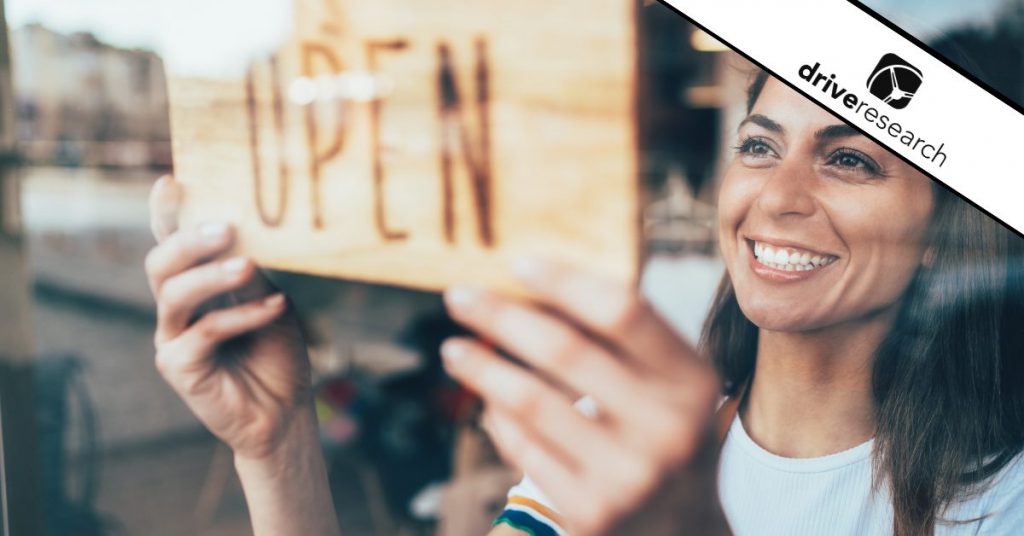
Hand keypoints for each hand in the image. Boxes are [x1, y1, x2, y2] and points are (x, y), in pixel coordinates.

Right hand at [144, 176, 313, 461]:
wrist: (285, 411)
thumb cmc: (276, 351)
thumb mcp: (271, 301)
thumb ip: (252, 273)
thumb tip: (243, 232)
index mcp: (195, 284)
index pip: (173, 242)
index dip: (166, 213)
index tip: (172, 181)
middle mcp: (176, 307)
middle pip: (161, 263)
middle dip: (189, 240)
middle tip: (226, 227)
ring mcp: (172, 337)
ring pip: (174, 294)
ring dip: (212, 276)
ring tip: (247, 265)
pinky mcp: (178, 367)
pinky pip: (204, 332)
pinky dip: (241, 316)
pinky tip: (274, 308)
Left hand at [441, 260, 727, 535]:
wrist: (682, 530)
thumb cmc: (663, 435)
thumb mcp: (670, 386)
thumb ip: (621, 340)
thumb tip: (533, 287)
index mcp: (691, 381)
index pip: (624, 312)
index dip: (565, 282)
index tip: (517, 263)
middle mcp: (668, 428)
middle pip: (565, 350)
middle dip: (501, 317)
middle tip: (458, 296)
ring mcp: (629, 475)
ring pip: (531, 402)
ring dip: (482, 368)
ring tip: (453, 349)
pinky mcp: (592, 512)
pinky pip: (524, 449)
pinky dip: (497, 418)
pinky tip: (485, 401)